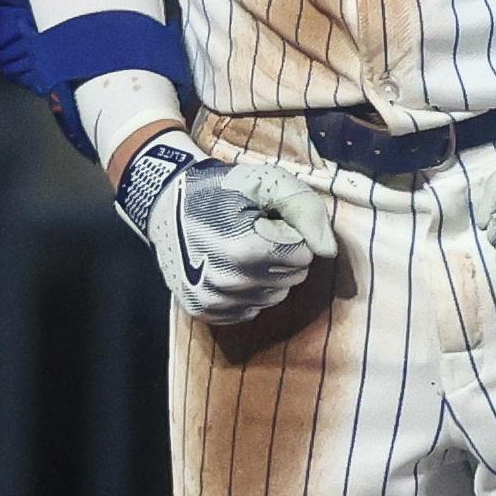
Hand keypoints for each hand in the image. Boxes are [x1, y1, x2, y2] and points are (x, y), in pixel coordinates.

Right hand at [114, 128, 335, 323]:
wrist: (167, 203)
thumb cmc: (222, 189)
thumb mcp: (268, 183)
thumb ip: (305, 211)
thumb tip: (328, 252)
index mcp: (247, 250)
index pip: (304, 257)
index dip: (292, 234)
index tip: (269, 221)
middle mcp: (229, 283)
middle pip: (292, 280)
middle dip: (284, 256)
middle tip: (255, 233)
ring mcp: (213, 300)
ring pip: (273, 298)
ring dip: (267, 275)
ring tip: (241, 249)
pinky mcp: (202, 311)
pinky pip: (249, 312)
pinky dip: (247, 293)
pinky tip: (230, 269)